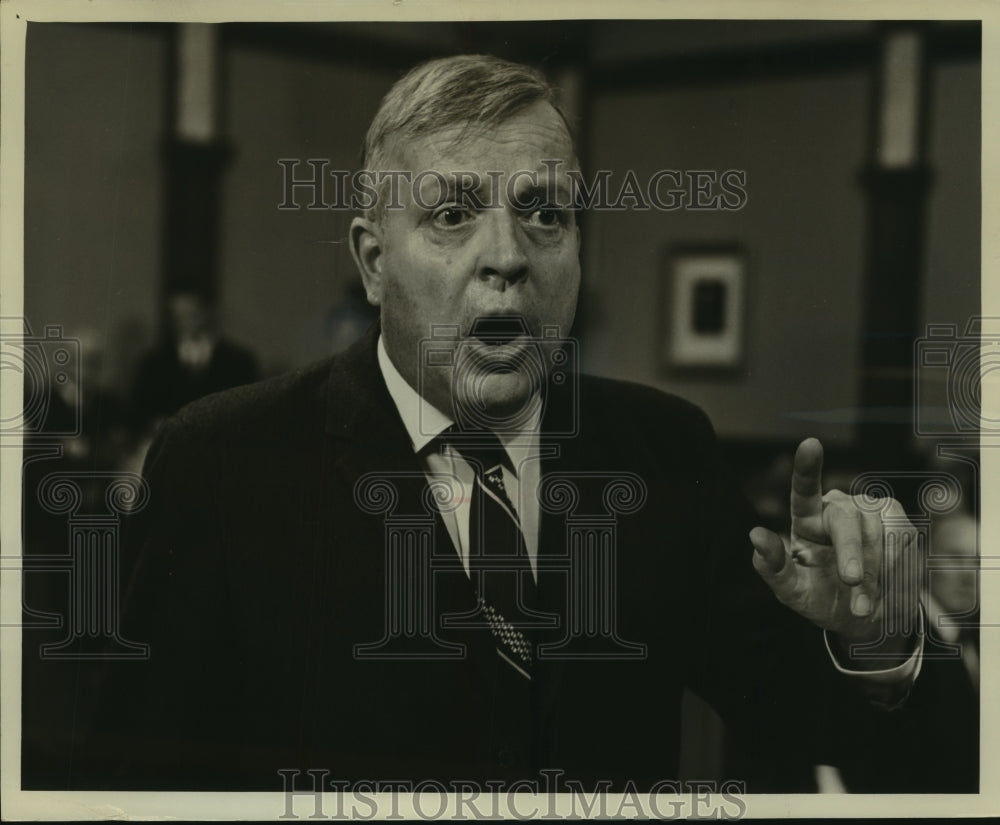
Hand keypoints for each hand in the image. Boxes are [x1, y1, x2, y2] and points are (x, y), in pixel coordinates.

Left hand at [749, 438, 919, 651]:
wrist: (864, 619)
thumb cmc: (821, 599)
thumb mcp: (791, 591)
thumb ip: (772, 566)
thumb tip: (755, 534)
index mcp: (806, 519)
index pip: (804, 489)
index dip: (807, 467)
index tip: (810, 444)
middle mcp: (838, 508)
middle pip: (847, 519)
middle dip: (852, 552)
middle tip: (852, 582)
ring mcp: (871, 512)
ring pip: (877, 535)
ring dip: (873, 575)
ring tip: (863, 605)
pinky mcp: (898, 523)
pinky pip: (901, 543)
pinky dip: (893, 571)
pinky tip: (884, 589)